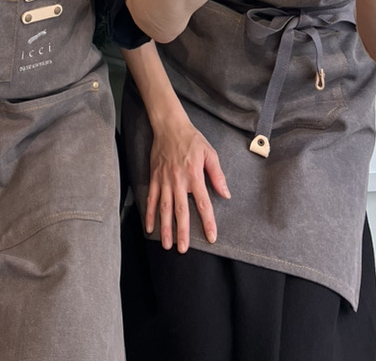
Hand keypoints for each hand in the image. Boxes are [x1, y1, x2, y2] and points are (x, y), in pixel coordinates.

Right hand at [145, 114, 229, 252]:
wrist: (169, 126)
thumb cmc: (192, 139)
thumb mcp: (209, 153)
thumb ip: (217, 175)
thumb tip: (226, 194)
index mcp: (194, 176)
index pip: (203, 204)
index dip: (207, 222)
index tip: (211, 237)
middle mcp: (178, 181)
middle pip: (180, 211)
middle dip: (182, 232)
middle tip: (182, 250)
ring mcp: (164, 180)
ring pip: (164, 208)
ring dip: (165, 227)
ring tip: (166, 245)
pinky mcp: (154, 178)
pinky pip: (151, 198)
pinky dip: (149, 214)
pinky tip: (149, 227)